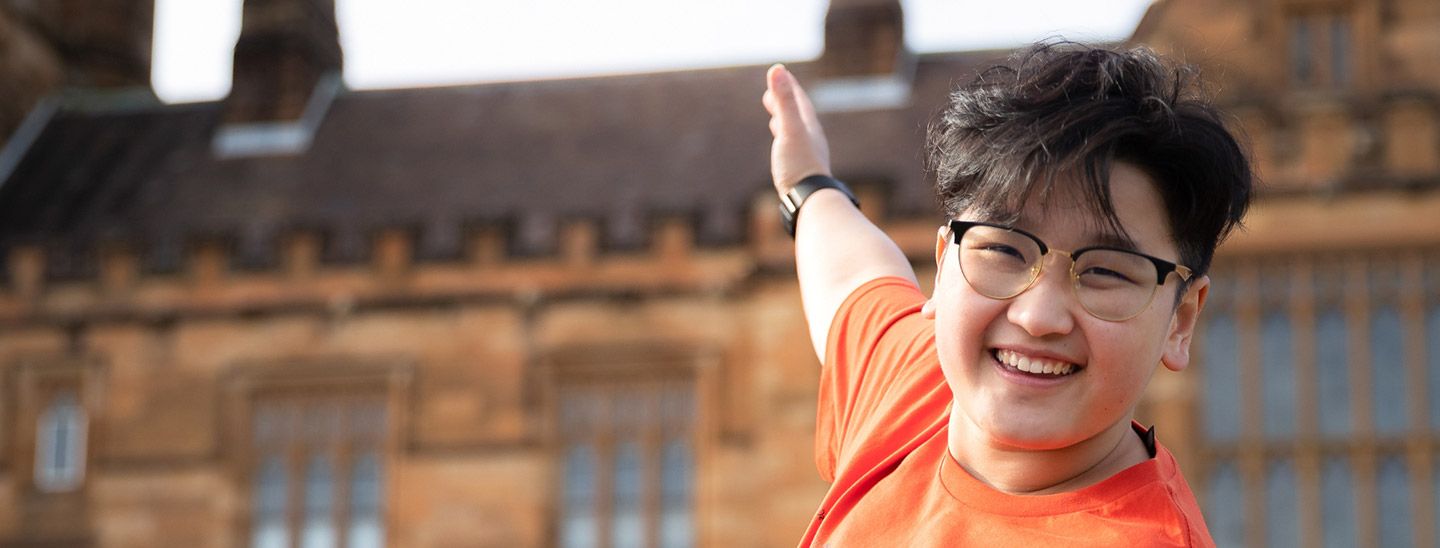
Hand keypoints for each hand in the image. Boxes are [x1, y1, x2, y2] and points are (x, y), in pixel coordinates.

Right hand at [763, 64, 831, 194]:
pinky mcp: (800, 170)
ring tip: (775, 119)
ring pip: (795, 133)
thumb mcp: (789, 128)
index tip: (780, 73)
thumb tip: (777, 69)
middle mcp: (811, 140)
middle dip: (785, 102)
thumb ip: (783, 100)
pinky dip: (783, 142)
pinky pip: (791, 150)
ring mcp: (806, 156)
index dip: (790, 86)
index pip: (800, 100)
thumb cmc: (800, 164)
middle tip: (770, 93)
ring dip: (784, 122)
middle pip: (798, 115)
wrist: (810, 200)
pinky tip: (781, 149)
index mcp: (809, 127)